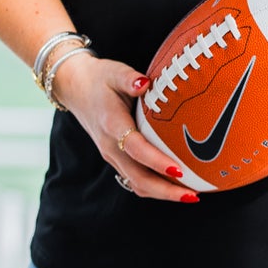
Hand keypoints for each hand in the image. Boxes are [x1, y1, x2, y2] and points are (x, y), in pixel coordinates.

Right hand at [49, 52, 198, 201]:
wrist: (74, 88)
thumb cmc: (99, 78)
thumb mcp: (114, 72)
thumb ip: (129, 78)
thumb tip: (146, 83)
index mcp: (112, 124)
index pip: (135, 148)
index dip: (157, 161)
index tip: (179, 170)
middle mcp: (110, 146)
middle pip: (138, 177)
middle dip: (165, 190)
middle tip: (193, 195)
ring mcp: (111, 155)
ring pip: (136, 183)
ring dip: (162, 193)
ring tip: (190, 195)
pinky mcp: (115, 158)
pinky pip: (134, 179)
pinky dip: (155, 187)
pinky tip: (174, 186)